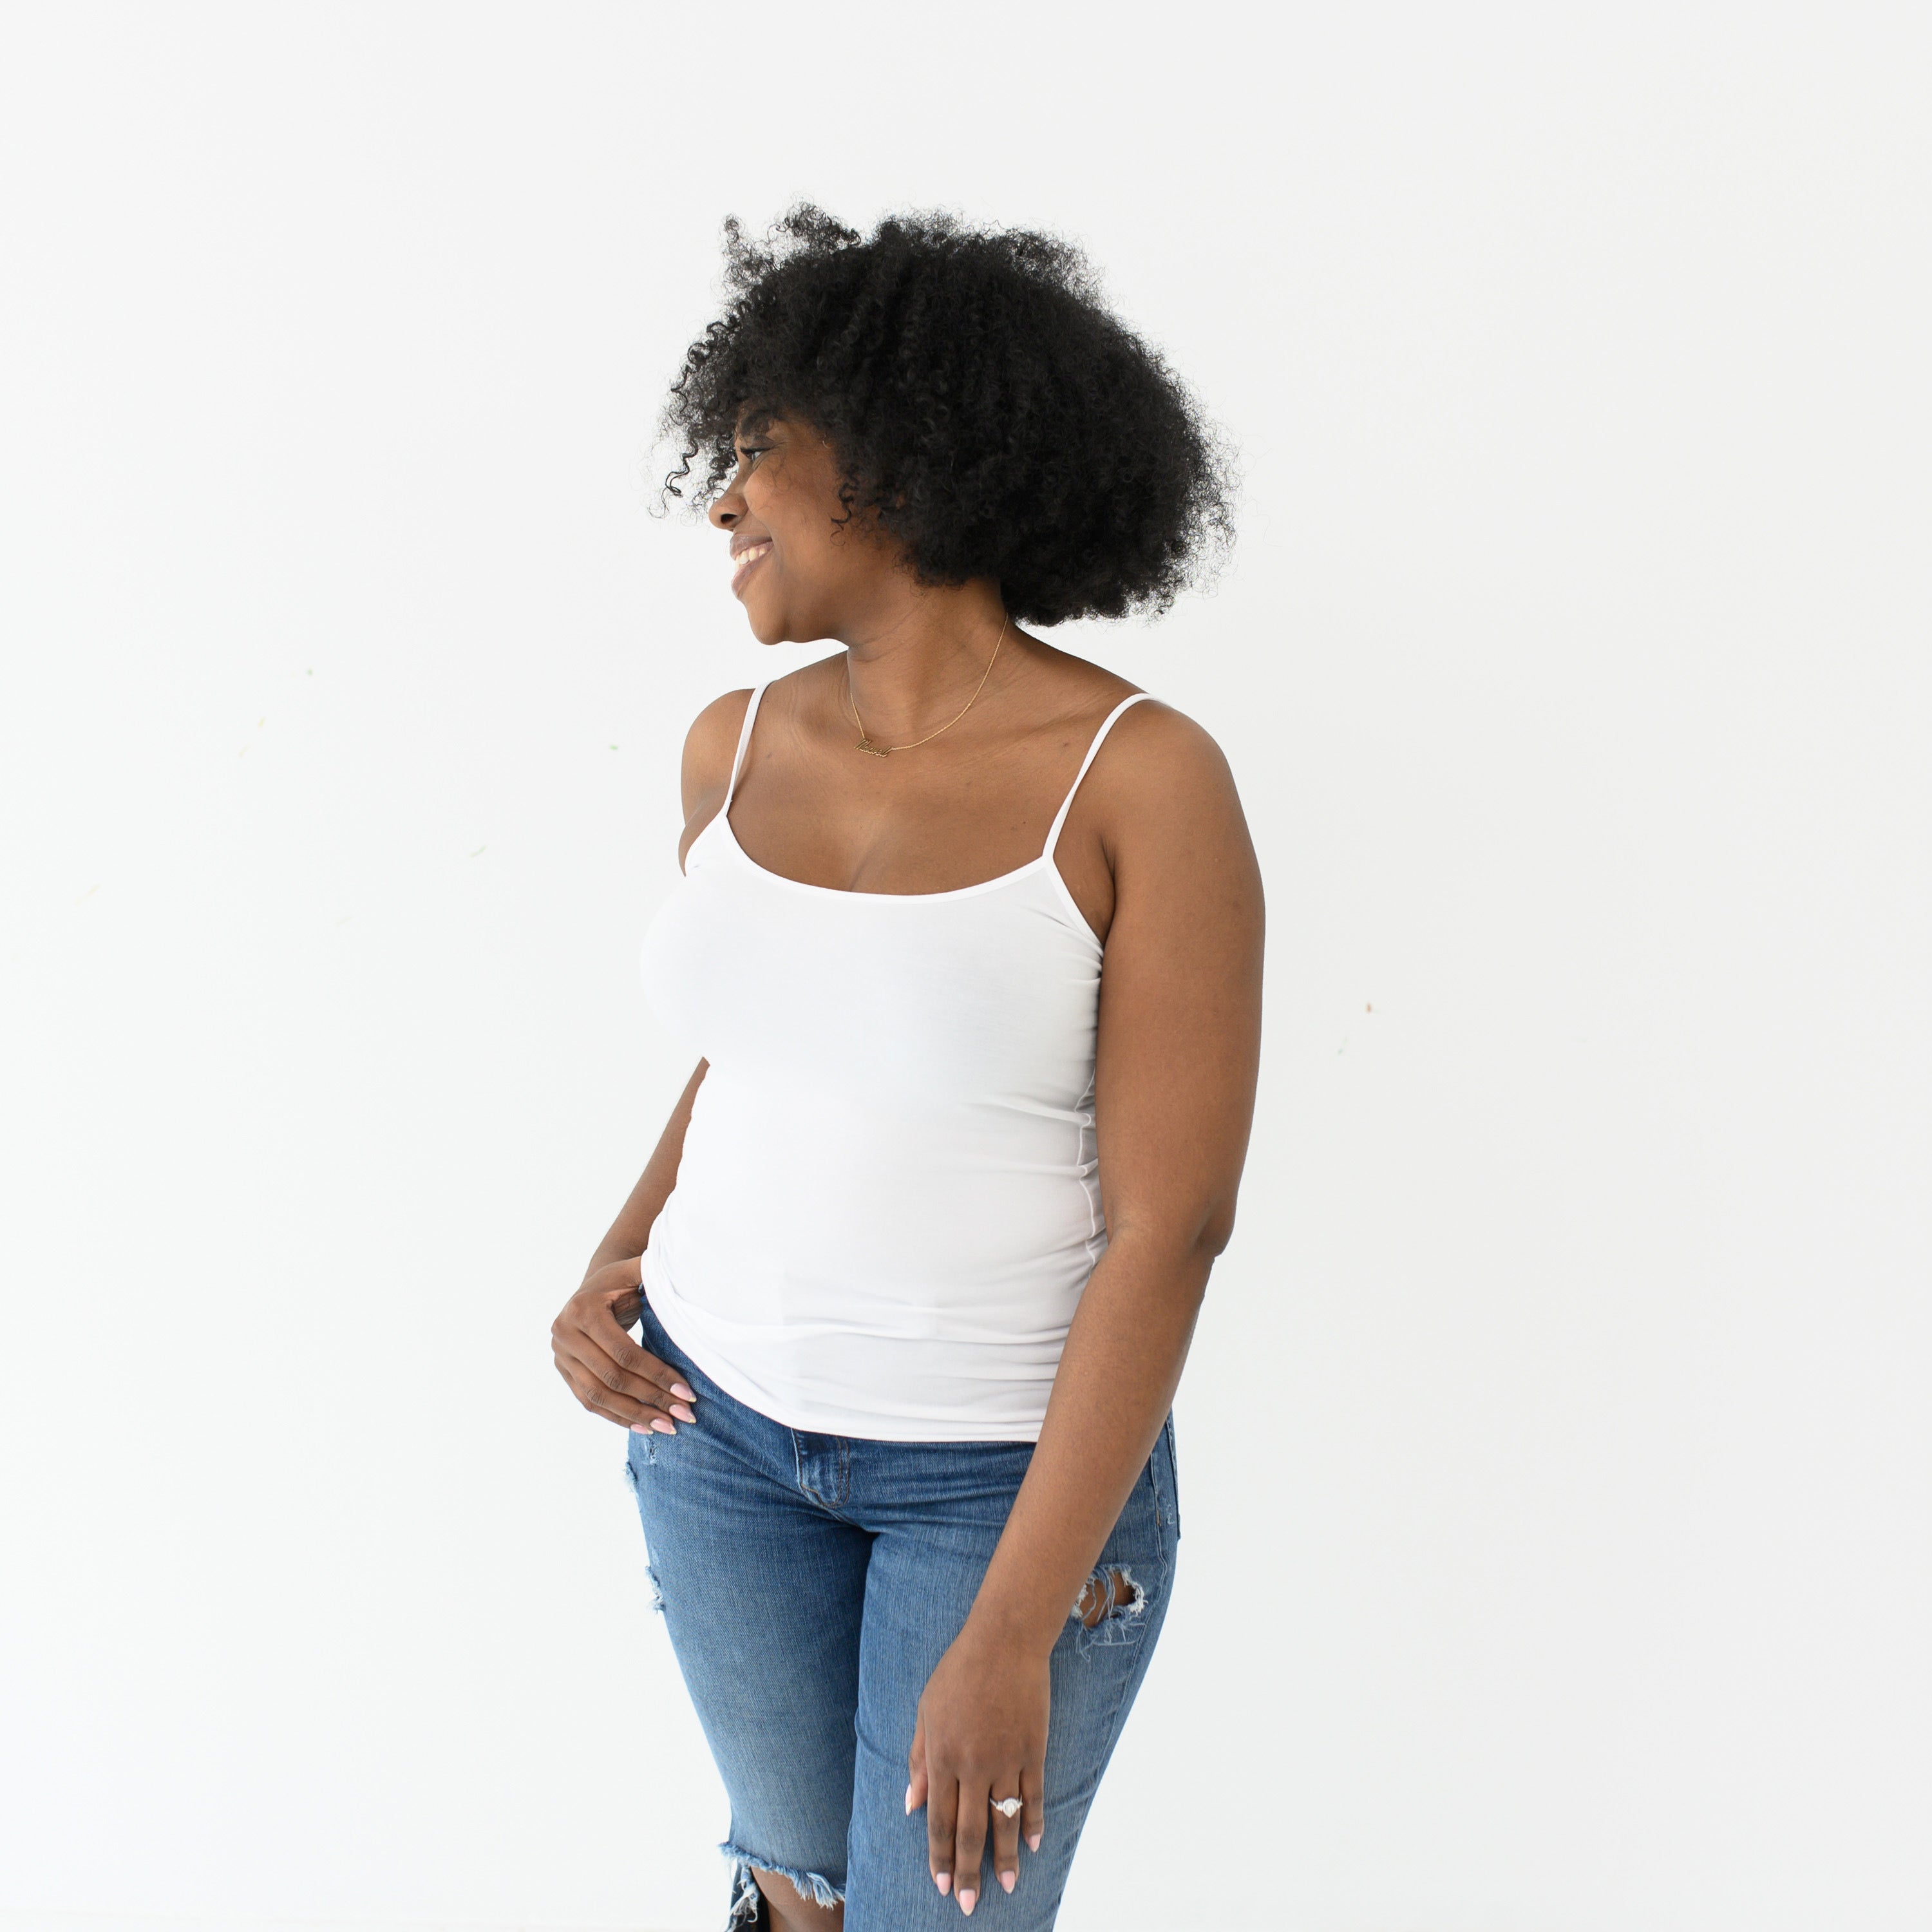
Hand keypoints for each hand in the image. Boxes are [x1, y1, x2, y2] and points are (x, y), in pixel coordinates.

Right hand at [551, 1259, 697, 1433]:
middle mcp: (565, 1334)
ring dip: (635, 1416)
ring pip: (598, 1396)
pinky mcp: (563, 1371)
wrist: (594, 1287)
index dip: (656, 1374)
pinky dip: (617, 1416)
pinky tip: (644, 1427)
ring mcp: (561, 1356)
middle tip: (684, 1415)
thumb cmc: (622, 1281)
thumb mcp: (634, 1271)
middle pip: (612, 1377)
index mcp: (583, 1310)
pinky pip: (589, 1401)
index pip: (624, 1352)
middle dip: (651, 1399)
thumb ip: (653, 1271)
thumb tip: (678, 1271)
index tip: (687, 1392)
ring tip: (668, 1427)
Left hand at [907, 1621, 1048, 1913]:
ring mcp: (1006, 1759)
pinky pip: (1034, 1797)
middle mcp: (973, 1765)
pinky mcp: (1033, 1750)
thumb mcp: (926, 1710)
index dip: (938, 1856)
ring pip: (1004, 1821)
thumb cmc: (959, 1671)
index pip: (938, 1819)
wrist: (1005, 1640)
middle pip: (969, 1830)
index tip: (941, 1885)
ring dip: (1004, 1859)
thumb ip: (918, 1759)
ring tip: (1006, 1887)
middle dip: (967, 1871)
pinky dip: (1033, 1823)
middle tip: (969, 1904)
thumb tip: (910, 1804)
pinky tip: (1032, 1846)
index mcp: (941, 1755)